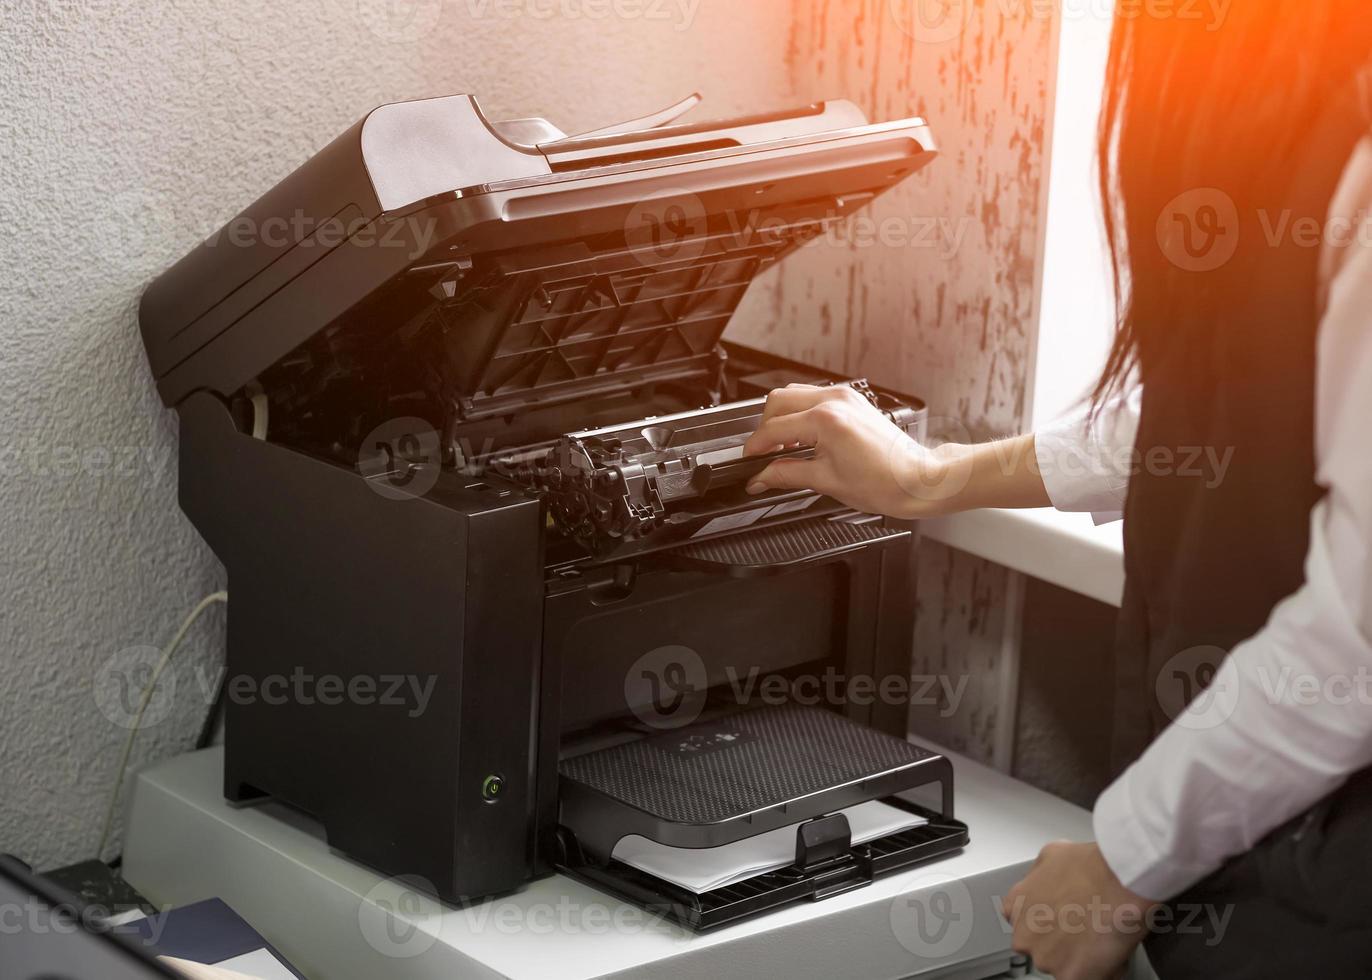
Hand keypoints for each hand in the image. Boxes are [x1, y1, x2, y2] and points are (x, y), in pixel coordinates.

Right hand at [741, 384, 960, 519]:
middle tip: (762, 455)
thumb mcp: (826, 482)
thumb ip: (786, 475)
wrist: (918, 479)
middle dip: (764, 428)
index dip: (755, 449)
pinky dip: (800, 413)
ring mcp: (845, 397)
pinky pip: (814, 397)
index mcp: (825, 421)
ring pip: (794, 394)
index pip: (773, 429)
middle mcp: (834, 401)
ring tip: (783, 448)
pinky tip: (803, 437)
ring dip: (781, 418)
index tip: (749, 463)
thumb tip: (761, 477)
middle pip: (777, 401)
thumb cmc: (885, 483)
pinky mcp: (853, 400)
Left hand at [1001, 842, 1158, 979]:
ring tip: (1101, 937)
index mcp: (1016, 905)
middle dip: (1060, 942)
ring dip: (1080, 957)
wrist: (1119, 883)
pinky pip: (1084, 979)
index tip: (1060, 922)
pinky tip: (1110, 954)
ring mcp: (1045, 958)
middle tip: (1085, 928)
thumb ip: (1040, 873)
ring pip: (1061, 965)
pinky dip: (1099, 972)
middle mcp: (1024, 935)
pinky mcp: (1070, 976)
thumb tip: (1046, 878)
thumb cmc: (1092, 866)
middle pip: (1039, 947)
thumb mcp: (1053, 853)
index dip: (1046, 923)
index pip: (1022, 923)